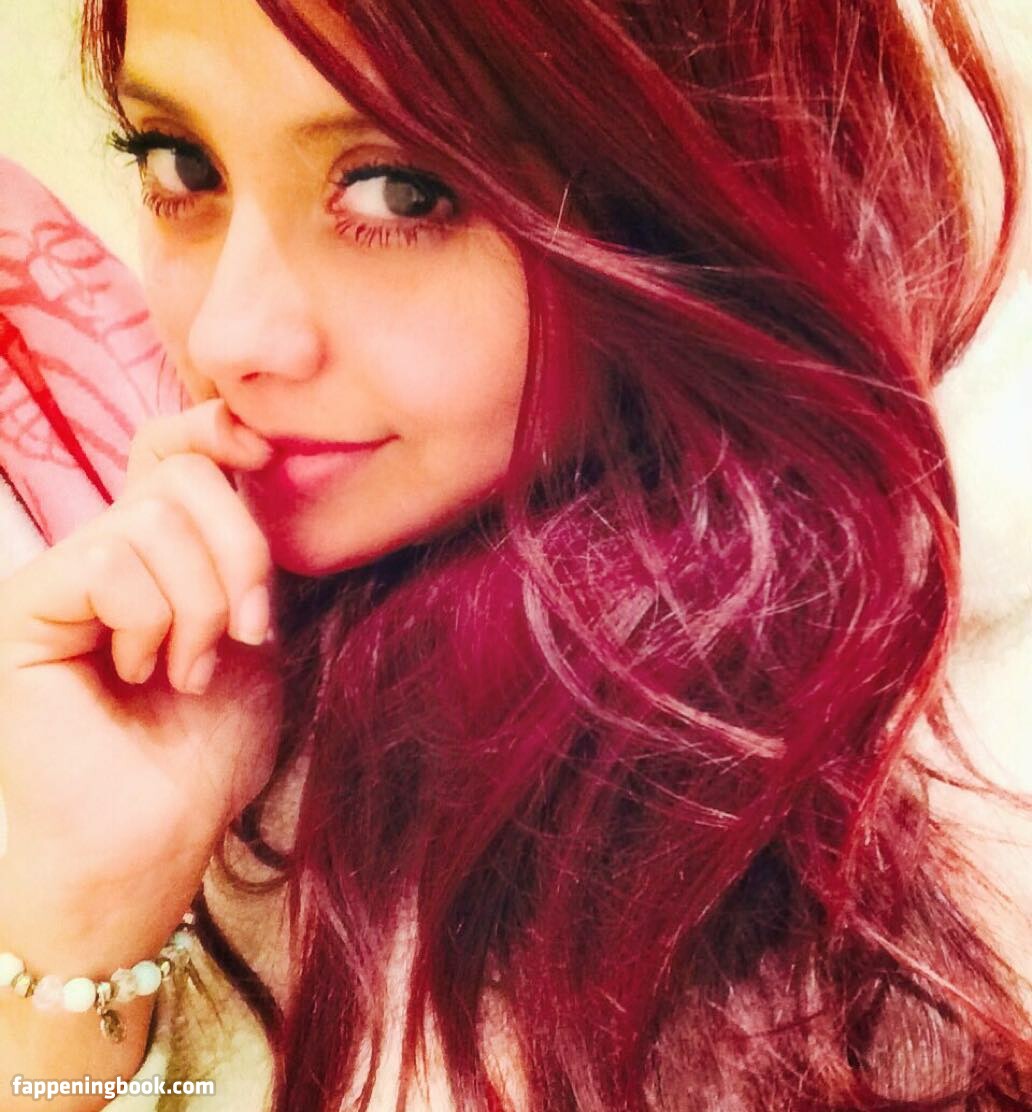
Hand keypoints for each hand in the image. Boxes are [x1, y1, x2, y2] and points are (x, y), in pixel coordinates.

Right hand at [0, 399, 283, 968]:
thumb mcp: (251, 636)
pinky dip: (149, 618)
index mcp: (159, 554)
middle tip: (246, 634)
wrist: (157, 836)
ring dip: (200, 606)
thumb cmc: (206, 750)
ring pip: (152, 521)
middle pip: (179, 474)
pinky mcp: (25, 608)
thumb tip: (246, 470)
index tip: (262, 450)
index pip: (169, 449)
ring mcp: (60, 578)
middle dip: (240, 552)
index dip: (212, 429)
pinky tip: (138, 671)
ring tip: (187, 672)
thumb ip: (244, 558)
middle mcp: (104, 554)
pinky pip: (107, 559)